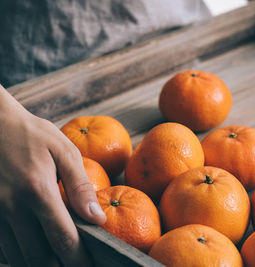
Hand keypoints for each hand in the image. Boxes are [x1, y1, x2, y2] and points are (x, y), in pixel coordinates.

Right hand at [0, 85, 105, 265]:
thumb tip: (98, 218)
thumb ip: (81, 186)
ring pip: (16, 256)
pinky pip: (2, 246)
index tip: (90, 264)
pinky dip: (19, 252)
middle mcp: (11, 207)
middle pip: (37, 257)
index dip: (78, 258)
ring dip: (38, 261)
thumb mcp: (64, 151)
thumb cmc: (32, 135)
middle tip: (75, 262)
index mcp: (37, 191)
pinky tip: (34, 244)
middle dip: (59, 265)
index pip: (62, 238)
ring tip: (57, 256)